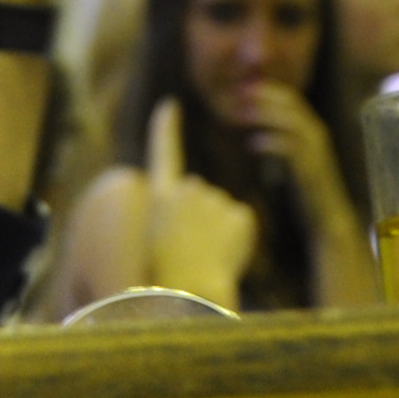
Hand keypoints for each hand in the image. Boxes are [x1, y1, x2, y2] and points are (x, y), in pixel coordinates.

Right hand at [136, 104, 258, 307]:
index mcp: (160, 197)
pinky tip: (226, 257)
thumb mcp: (156, 245)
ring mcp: (214, 198)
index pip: (163, 153)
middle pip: (201, 197)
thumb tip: (195, 224)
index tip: (170, 105)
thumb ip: (174, 222)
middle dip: (201, 219)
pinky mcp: (239, 212)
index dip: (167, 129)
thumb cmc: (166, 281)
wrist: (188, 292)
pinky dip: (239, 242)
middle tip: (190, 251)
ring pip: (223, 213)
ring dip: (219, 234)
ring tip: (205, 259)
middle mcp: (186, 189)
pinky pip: (242, 224)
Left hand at [239, 81, 349, 203]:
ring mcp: (315, 151)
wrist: (326, 218)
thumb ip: (281, 140)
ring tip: (241, 115)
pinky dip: (270, 142)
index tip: (243, 87)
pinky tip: (252, 144)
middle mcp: (317, 135)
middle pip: (291, 104)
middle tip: (239, 94)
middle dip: (264, 96)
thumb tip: (258, 126)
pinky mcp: (309, 169)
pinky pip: (290, 148)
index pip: (291, 98)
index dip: (267, 90)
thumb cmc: (305, 188)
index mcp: (312, 130)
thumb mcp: (293, 158)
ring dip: (264, 115)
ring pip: (290, 122)